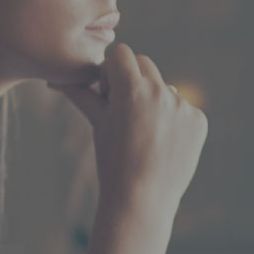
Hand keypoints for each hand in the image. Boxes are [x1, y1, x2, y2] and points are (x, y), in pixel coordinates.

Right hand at [46, 42, 206, 225]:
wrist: (141, 200)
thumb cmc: (112, 162)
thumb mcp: (97, 124)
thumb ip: (81, 94)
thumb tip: (54, 80)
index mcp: (131, 89)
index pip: (122, 53)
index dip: (111, 71)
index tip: (108, 94)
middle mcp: (160, 92)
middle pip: (145, 64)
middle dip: (132, 80)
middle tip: (124, 112)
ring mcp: (183, 107)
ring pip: (164, 87)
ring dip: (153, 101)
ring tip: (144, 135)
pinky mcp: (198, 121)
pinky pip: (183, 109)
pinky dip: (173, 121)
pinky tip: (162, 144)